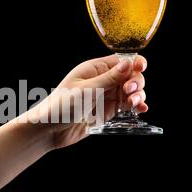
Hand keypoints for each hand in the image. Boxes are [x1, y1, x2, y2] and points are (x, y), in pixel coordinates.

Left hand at [30, 54, 147, 148]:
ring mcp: (105, 96)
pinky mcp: (106, 111)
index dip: (134, 63)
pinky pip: (125, 106)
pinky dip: (135, 107)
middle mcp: (102, 81)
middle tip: (129, 92)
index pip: (120, 61)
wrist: (49, 130)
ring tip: (133, 104)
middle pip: (129, 76)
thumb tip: (128, 63)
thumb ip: (109, 79)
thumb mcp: (86, 90)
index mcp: (94, 69)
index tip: (141, 69)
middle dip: (135, 82)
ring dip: (137, 96)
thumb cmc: (61, 106)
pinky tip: (141, 110)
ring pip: (130, 92)